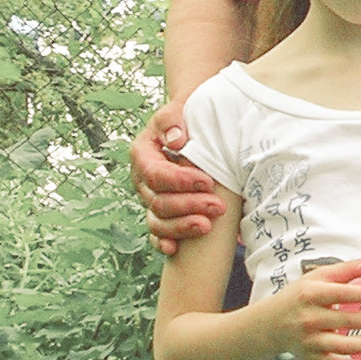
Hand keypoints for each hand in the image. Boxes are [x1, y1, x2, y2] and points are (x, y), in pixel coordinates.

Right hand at [130, 101, 224, 254]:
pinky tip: (175, 249)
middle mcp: (142, 179)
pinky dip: (164, 241)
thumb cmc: (188, 116)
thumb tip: (177, 139)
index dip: (180, 182)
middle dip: (189, 206)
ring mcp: (150, 198)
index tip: (207, 182)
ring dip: (181, 227)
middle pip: (158, 202)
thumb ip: (173, 120)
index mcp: (143, 154)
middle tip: (218, 207)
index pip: (156, 174)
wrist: (195, 123)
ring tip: (206, 226)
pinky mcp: (161, 211)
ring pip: (157, 221)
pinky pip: (156, 233)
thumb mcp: (178, 110)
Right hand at [272, 255, 360, 359]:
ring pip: (345, 346)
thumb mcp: (318, 277)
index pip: (342, 294)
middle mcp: (310, 319)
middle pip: (348, 320)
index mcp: (312, 295)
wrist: (269, 324)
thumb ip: (347, 269)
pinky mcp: (314, 358)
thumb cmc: (299, 296)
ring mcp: (312, 341)